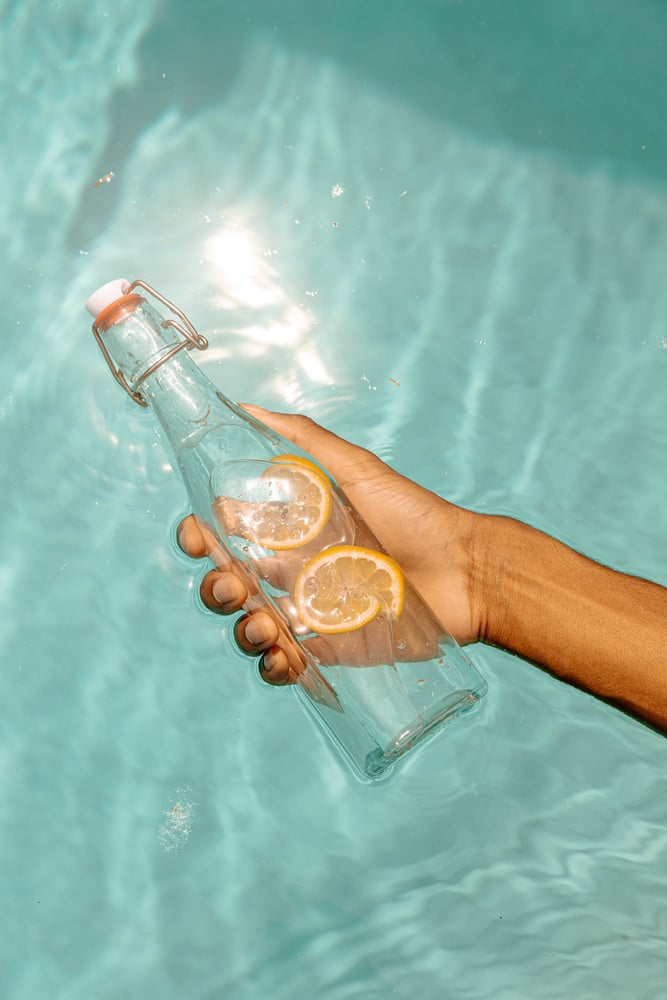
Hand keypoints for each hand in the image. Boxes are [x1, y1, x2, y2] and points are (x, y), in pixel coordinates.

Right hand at [179, 405, 481, 686]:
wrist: (466, 571)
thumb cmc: (415, 515)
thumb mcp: (358, 470)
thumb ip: (306, 441)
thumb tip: (247, 406)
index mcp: (293, 531)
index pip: (229, 535)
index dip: (203, 535)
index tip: (198, 534)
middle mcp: (294, 572)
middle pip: (230, 584)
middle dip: (217, 586)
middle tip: (233, 585)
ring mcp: (310, 613)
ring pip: (251, 626)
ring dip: (243, 628)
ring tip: (267, 624)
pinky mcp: (331, 650)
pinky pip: (287, 664)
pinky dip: (274, 666)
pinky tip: (283, 658)